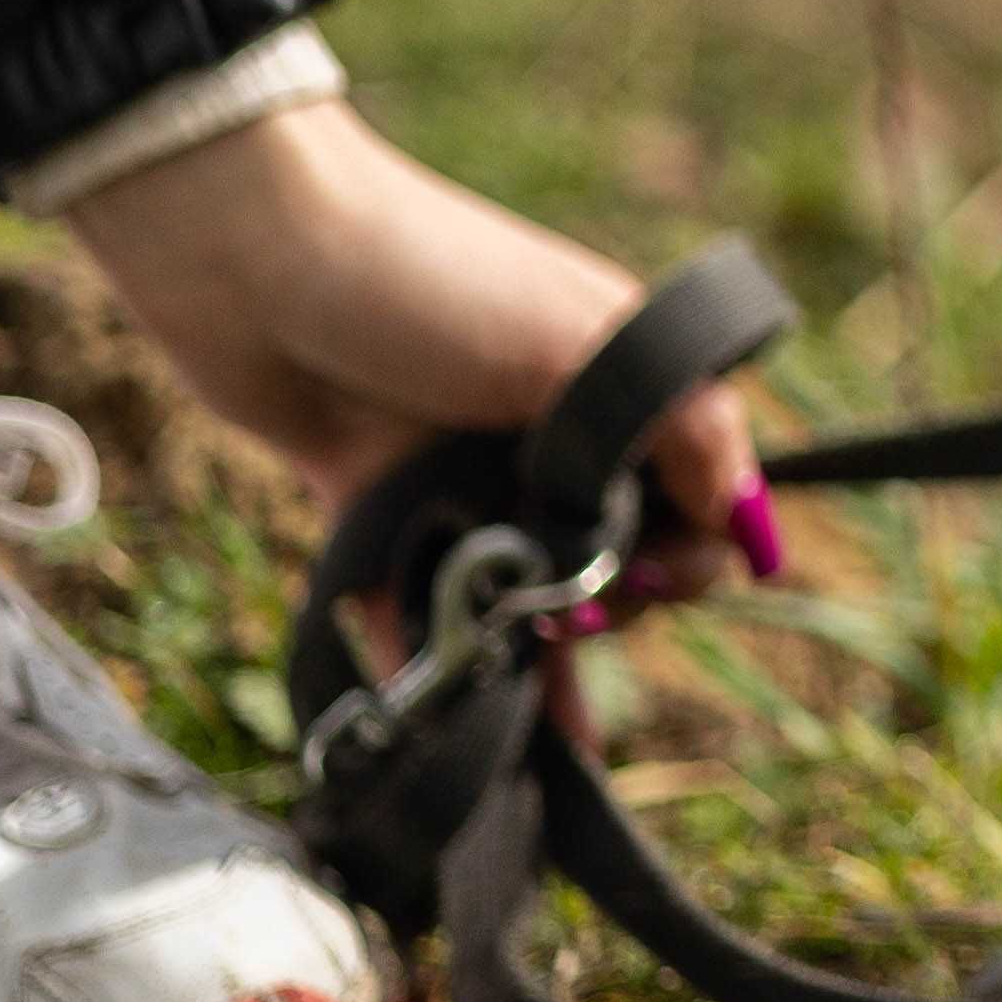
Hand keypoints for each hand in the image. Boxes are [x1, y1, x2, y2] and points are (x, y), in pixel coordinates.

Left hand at [66, 95, 775, 619]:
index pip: (698, 492)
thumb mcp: (583, 337)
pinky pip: (422, 611)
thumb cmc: (435, 281)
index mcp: (619, 383)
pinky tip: (466, 738)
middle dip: (612, 601)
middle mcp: (551, 434)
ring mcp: (464, 477)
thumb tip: (746, 520)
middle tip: (576, 608)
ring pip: (524, 593)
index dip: (693, 548)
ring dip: (534, 653)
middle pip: (617, 555)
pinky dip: (443, 671)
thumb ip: (685, 426)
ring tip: (522, 688)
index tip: (660, 575)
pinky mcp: (380, 512)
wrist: (256, 263)